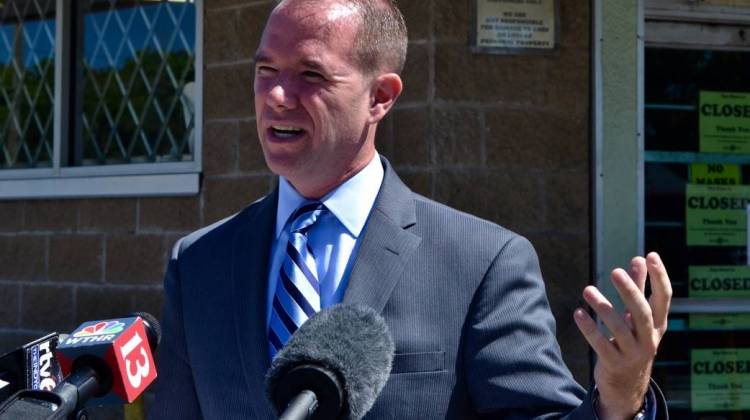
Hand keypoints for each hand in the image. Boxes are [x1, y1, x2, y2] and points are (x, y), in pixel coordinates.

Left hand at [573, 252, 670, 419]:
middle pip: (642, 313)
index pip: (664, 298)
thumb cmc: (633, 343)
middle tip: (615, 271)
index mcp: (658, 325)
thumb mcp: (638, 318)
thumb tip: (640, 258)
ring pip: (620, 329)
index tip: (650, 255)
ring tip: (587, 290)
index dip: (659, 277)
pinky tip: (578, 313)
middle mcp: (649, 339)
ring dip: (603, 308)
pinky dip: (590, 329)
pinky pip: (601, 345)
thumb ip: (638, 289)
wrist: (628, 387)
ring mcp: (633, 354)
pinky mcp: (615, 365)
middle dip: (630, 291)